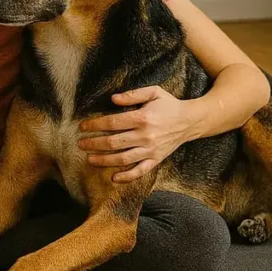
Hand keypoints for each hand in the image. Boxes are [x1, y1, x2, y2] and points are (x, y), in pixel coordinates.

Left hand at [77, 85, 198, 183]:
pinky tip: (113, 178)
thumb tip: (113, 99)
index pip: (112, 123)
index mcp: (142, 118)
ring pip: (123, 159)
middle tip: (80, 144)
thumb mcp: (153, 92)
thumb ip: (132, 95)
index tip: (83, 127)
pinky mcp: (156, 159)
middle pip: (113, 143)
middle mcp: (145, 136)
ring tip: (90, 159)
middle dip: (94, 144)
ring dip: (104, 160)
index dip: (95, 125)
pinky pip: (140, 171)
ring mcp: (150, 150)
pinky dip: (126, 177)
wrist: (190, 121)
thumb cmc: (169, 105)